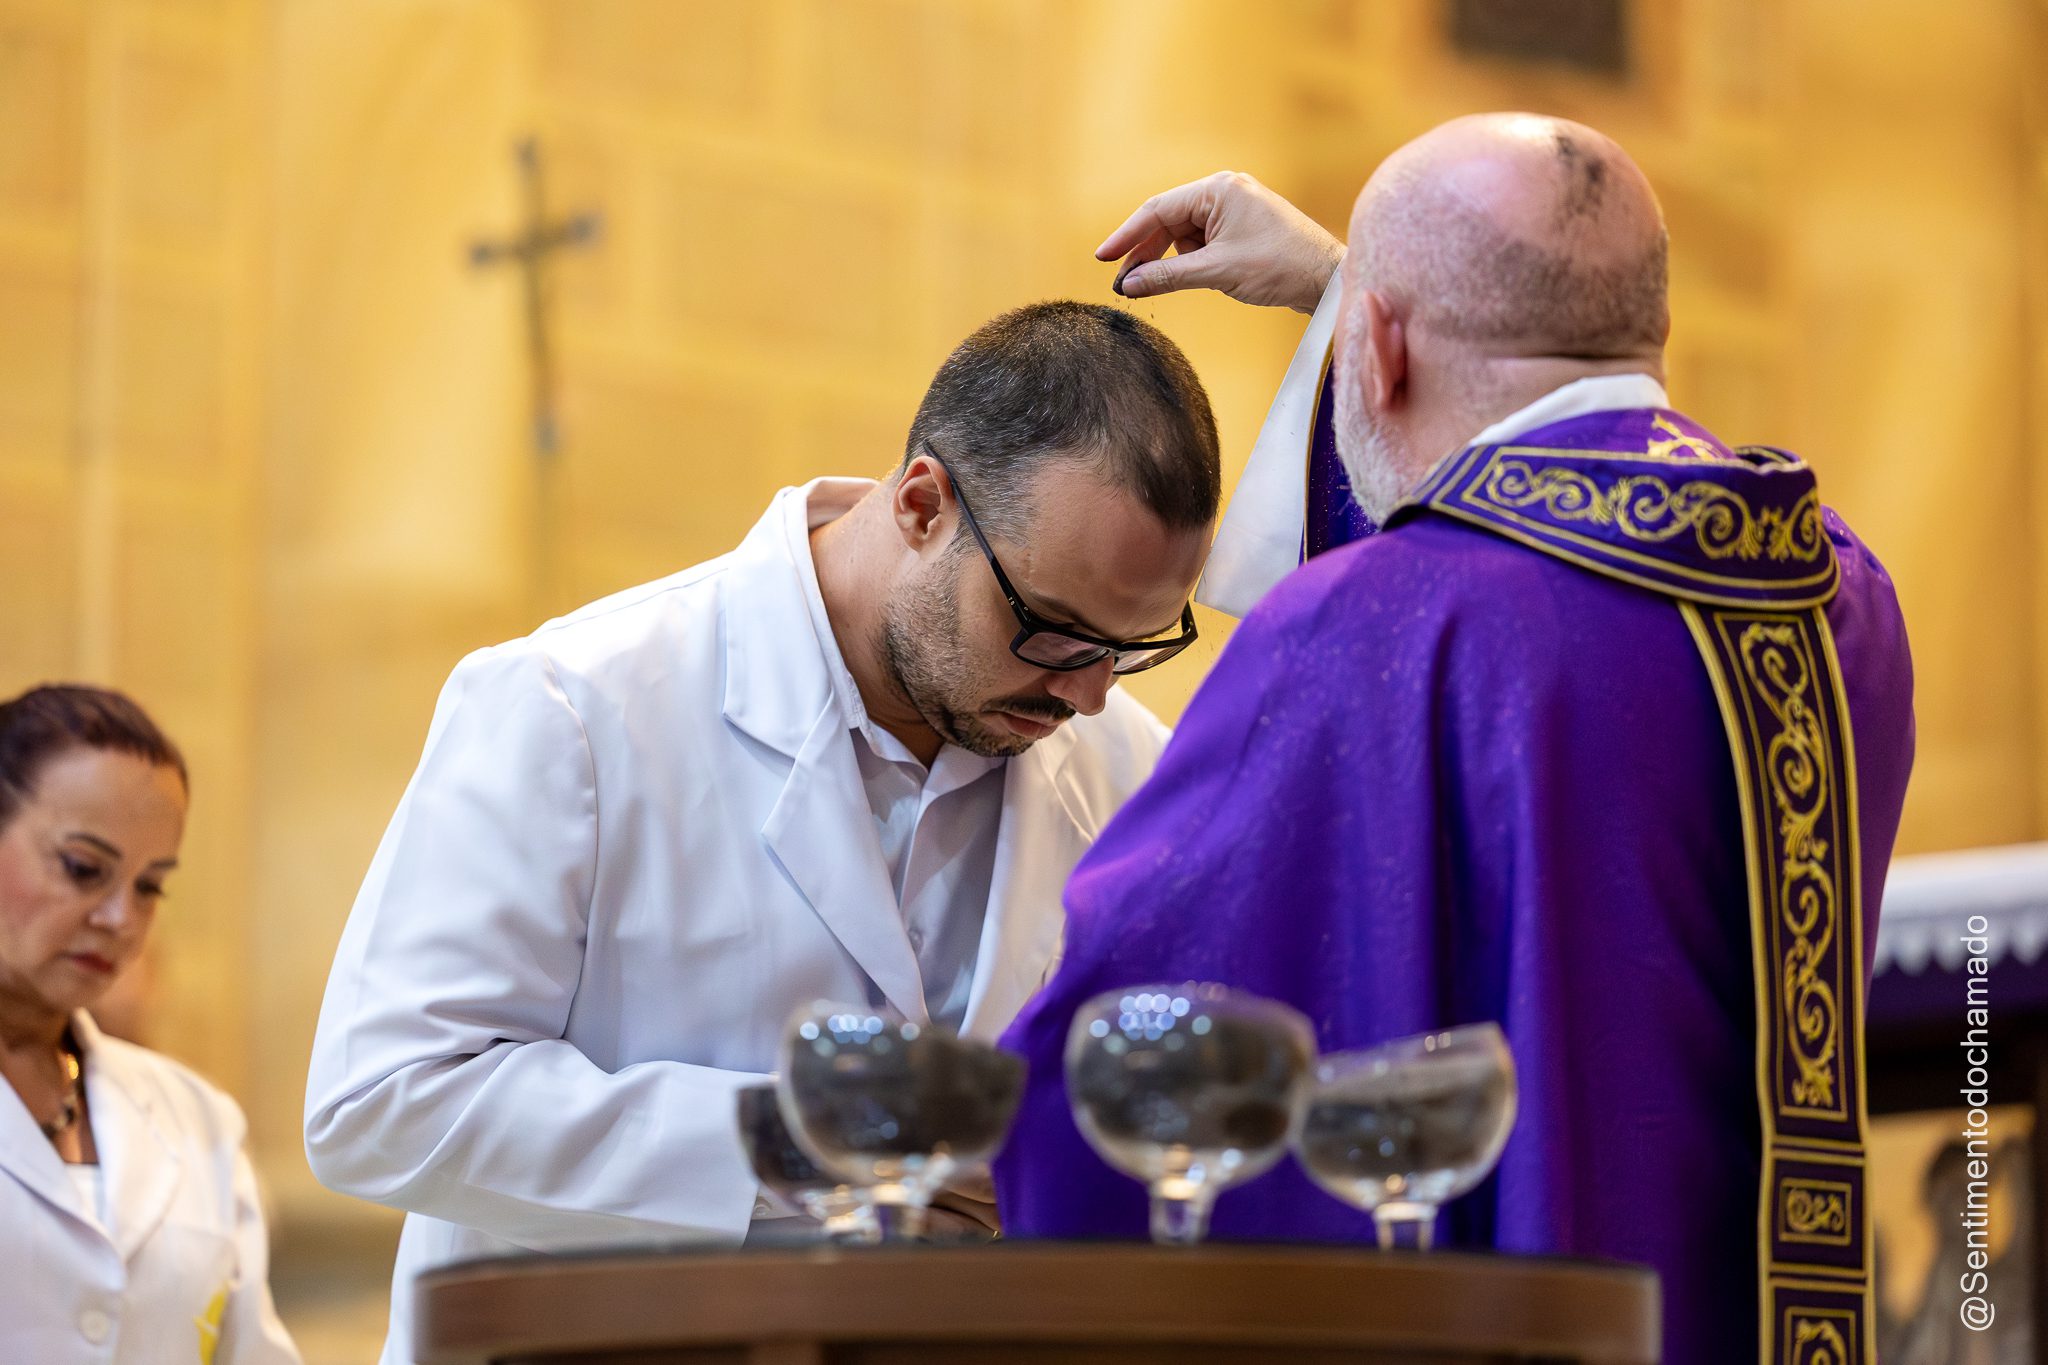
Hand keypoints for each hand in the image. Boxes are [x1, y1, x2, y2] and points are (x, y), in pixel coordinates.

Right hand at [1099, 171, 1344, 313]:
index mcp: (1218, 189)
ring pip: (1183, 235)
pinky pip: (1201, 243)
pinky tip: (1182, 279)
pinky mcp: (1241, 229)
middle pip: (1167, 221)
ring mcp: (1234, 209)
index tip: (1102, 258)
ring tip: (1147, 286)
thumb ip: (1168, 277)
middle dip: (1144, 253)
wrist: (1328, 279)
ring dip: (1166, 260)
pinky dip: (1187, 262)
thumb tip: (1128, 285)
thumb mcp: (1218, 272)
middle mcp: (1224, 192)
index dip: (1126, 236)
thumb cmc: (1281, 267)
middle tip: (1122, 284)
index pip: (1158, 209)